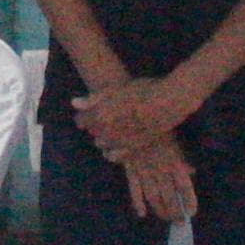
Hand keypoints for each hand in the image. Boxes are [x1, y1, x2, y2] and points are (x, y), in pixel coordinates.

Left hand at [74, 75, 196, 156]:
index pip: (81, 120)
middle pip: (92, 132)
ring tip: (111, 128)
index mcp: (102, 114)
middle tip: (100, 117)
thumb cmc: (144, 90)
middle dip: (93, 126)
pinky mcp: (135, 148)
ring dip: (102, 137)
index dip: (82, 116)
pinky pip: (116, 155)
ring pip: (102, 144)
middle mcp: (109, 131)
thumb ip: (95, 98)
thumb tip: (73, 103)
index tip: (85, 112)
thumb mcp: (118, 89)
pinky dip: (112, 151)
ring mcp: (122, 142)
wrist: (170, 101)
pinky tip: (115, 145)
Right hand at [122, 138, 198, 222]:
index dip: (189, 202)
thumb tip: (192, 173)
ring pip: (153, 197)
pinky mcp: (131, 170)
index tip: (192, 212)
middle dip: (175, 212)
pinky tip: (142, 213)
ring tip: (166, 218)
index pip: (184, 187)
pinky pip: (134, 189)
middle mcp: (161, 170)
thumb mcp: (175, 143)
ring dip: (160, 210)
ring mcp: (145, 171)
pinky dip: (137, 202)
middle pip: (169, 197)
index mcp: (174, 163)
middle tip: (179, 222)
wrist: (135, 120)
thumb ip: (182, 160)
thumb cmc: (159, 131)